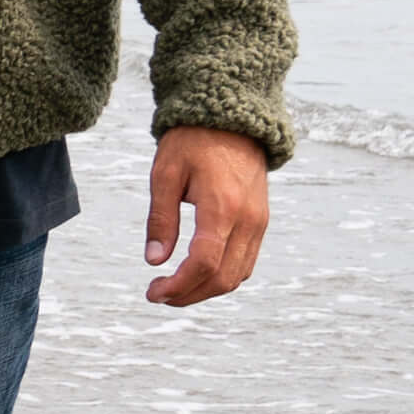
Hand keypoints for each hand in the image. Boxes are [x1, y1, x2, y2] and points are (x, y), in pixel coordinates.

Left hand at [142, 127, 269, 307]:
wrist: (232, 118)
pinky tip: (197, 273)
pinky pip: (246, 262)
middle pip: (223, 278)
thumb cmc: (193, 141)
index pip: (204, 264)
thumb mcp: (165, 174)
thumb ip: (161, 219)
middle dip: (189, 294)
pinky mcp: (261, 221)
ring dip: (206, 290)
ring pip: (238, 275)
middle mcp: (248, 219)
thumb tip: (154, 261)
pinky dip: (222, 276)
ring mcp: (259, 222)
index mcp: (222, 207)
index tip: (153, 292)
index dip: (178, 286)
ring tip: (174, 287)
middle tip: (158, 294)